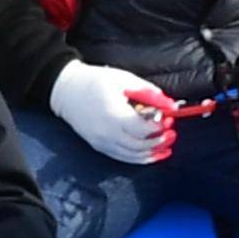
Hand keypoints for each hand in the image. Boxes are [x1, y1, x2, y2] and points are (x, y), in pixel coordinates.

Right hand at [50, 61, 174, 165]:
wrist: (66, 90)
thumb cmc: (94, 81)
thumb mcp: (124, 79)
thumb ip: (148, 92)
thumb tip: (169, 104)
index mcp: (113, 114)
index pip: (142, 129)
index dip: (159, 127)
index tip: (168, 119)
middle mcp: (107, 133)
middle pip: (139, 146)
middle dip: (159, 141)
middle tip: (172, 134)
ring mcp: (101, 142)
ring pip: (132, 156)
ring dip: (152, 153)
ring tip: (166, 146)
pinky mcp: (99, 146)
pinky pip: (123, 157)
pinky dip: (139, 158)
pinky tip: (152, 154)